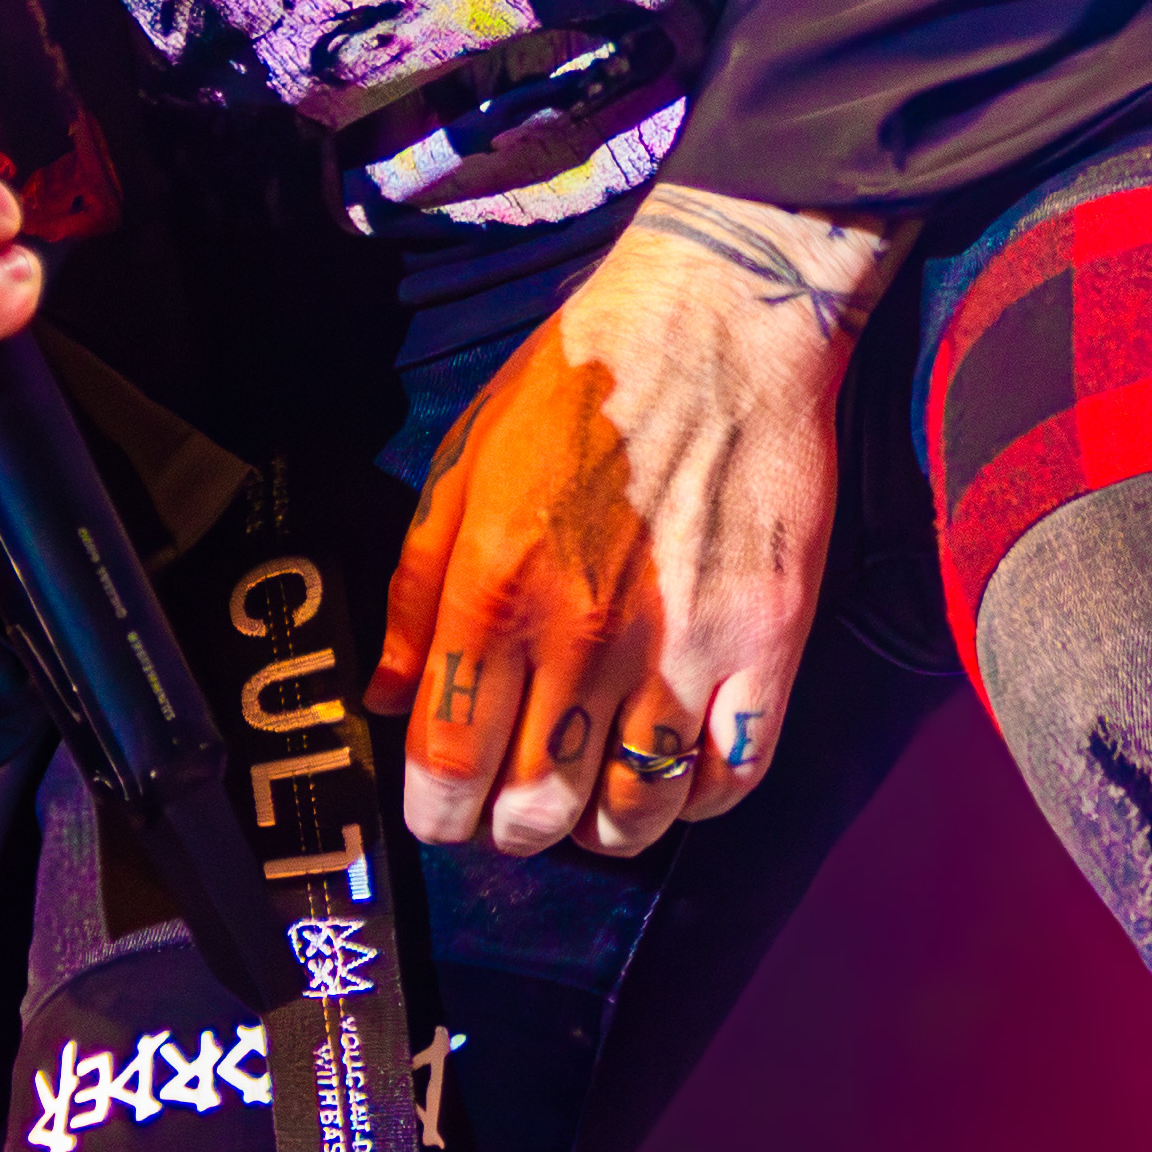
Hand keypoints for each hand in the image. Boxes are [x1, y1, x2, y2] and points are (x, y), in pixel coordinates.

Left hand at [365, 186, 892, 860]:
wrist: (718, 322)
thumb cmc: (581, 385)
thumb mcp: (464, 465)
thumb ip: (416, 589)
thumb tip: (386, 695)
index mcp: (495, 588)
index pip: (448, 759)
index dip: (437, 813)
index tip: (442, 816)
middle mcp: (583, 633)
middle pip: (536, 805)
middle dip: (512, 830)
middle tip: (514, 813)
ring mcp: (680, 645)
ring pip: (633, 811)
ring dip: (602, 830)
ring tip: (593, 808)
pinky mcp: (766, 642)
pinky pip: (729, 775)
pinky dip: (693, 802)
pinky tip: (672, 779)